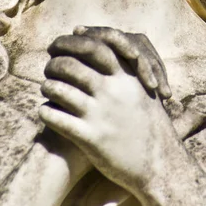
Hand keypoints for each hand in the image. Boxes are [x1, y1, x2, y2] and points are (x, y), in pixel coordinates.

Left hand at [39, 28, 178, 193]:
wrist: (160, 163)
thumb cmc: (148, 122)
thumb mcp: (141, 88)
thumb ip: (123, 67)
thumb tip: (102, 47)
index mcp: (126, 75)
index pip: (92, 45)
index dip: (70, 42)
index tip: (58, 45)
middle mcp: (113, 90)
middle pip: (70, 65)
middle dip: (54, 63)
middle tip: (48, 67)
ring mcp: (101, 113)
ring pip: (59, 89)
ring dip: (47, 86)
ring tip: (46, 88)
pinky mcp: (91, 138)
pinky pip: (57, 118)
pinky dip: (46, 112)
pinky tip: (45, 111)